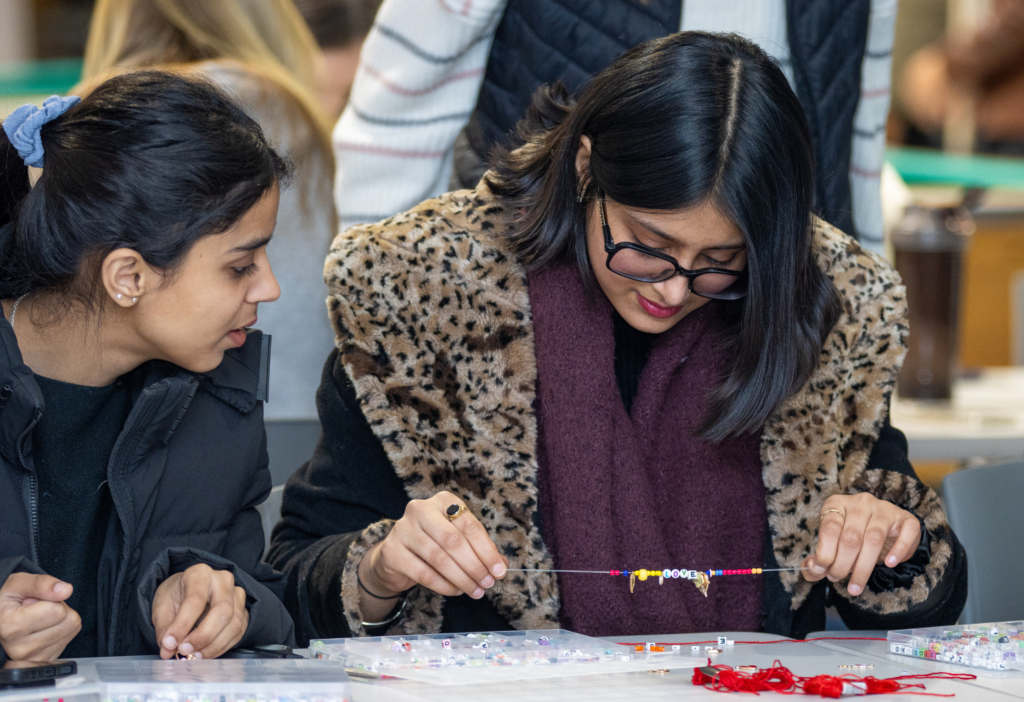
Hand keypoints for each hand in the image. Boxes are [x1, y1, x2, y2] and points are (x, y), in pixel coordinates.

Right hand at [0, 574, 80, 660]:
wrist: (0, 619)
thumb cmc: (7, 600)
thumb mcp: (18, 583)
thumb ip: (41, 584)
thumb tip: (67, 590)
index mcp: (10, 627)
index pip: (57, 610)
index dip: (49, 597)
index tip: (31, 600)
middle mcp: (20, 648)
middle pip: (69, 619)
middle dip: (58, 606)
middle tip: (37, 608)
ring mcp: (33, 658)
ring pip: (72, 627)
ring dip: (60, 617)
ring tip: (39, 617)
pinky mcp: (45, 660)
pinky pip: (70, 637)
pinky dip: (61, 629)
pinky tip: (42, 628)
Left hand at [152, 564, 248, 659]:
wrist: (189, 591)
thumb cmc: (176, 596)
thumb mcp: (162, 607)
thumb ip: (164, 628)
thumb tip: (167, 651)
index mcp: (200, 573)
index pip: (196, 600)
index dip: (182, 625)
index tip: (169, 644)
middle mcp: (223, 580)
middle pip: (222, 610)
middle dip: (203, 636)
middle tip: (185, 651)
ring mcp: (237, 595)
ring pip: (234, 624)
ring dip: (213, 646)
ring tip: (194, 656)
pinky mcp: (244, 611)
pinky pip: (239, 632)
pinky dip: (222, 648)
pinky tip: (206, 654)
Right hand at [358, 492, 506, 620]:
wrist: (395, 557)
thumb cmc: (433, 545)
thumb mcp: (457, 540)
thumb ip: (479, 550)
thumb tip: (501, 567)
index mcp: (443, 501)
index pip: (469, 525)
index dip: (487, 550)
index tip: (499, 571)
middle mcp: (421, 510)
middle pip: (454, 541)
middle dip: (475, 566)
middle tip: (488, 583)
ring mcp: (403, 529)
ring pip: (439, 558)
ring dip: (462, 578)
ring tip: (475, 591)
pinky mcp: (392, 552)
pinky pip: (424, 573)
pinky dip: (444, 585)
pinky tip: (456, 591)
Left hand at [802, 492, 921, 596]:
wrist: (887, 528)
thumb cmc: (855, 537)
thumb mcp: (833, 544)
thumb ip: (820, 558)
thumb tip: (810, 570)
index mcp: (838, 504)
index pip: (829, 527)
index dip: (824, 552)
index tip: (821, 571)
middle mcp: (861, 502)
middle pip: (851, 536)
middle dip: (842, 564)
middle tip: (837, 579)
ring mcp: (885, 508)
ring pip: (874, 538)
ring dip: (863, 567)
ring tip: (855, 586)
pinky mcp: (906, 518)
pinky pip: (906, 532)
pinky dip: (898, 550)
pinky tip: (889, 564)